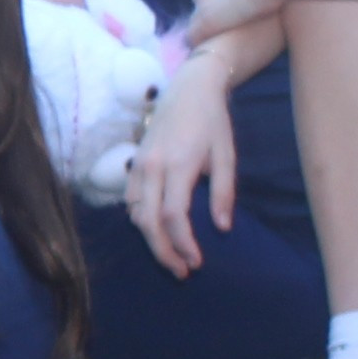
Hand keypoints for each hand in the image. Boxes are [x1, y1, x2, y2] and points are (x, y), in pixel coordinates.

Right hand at [126, 57, 236, 278]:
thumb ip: (223, 192)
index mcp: (178, 165)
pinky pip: (131, 201)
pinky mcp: (134, 162)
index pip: (174, 216)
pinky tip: (158, 230)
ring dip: (151, 240)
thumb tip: (222, 228)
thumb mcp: (226, 154)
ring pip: (135, 214)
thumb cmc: (213, 120)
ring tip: (172, 255)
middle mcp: (152, 167)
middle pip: (148, 222)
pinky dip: (142, 220)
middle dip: (163, 252)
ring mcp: (139, 164)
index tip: (197, 262)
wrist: (189, 87)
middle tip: (182, 272)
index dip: (184, 244)